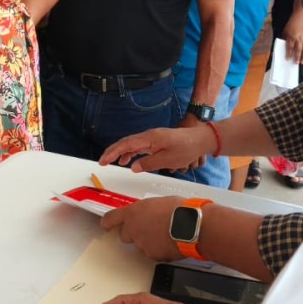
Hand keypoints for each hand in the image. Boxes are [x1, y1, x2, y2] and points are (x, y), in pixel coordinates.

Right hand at [98, 125, 215, 172]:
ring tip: (112, 162)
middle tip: (102, 162)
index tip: (103, 160)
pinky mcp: (156, 141)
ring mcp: (152, 138)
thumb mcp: (167, 160)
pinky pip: (139, 146)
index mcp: (149, 139)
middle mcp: (148, 136)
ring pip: (131, 144)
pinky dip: (131, 152)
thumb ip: (149, 163)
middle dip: (112, 152)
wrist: (200, 140)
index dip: (112, 153)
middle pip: (125, 143)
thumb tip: (134, 167)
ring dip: (120, 152)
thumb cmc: (186, 148)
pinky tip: (128, 160)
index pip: (126, 145)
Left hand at [100, 195, 185, 260]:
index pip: (111, 219)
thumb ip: (147, 210)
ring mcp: (142, 244)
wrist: (193, 225)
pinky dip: (159, 250)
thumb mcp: (158, 202)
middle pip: (125, 235)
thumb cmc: (180, 210)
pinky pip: (153, 253)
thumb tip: (148, 213)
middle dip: (134, 233)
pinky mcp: (152, 255)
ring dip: (149, 241)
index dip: (107, 223)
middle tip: (149, 228)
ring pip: (140, 245)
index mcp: (133, 212)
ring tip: (166, 233)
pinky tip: (170, 242)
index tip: (105, 225)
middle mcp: (133, 229)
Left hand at [283, 15, 302, 65]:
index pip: (290, 47)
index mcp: (291, 37)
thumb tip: (284, 51)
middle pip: (298, 49)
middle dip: (297, 57)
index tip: (288, 59)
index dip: (289, 53)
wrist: (299, 19)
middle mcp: (299, 38)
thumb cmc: (290, 27)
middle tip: (296, 63)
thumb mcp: (285, 33)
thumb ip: (285, 42)